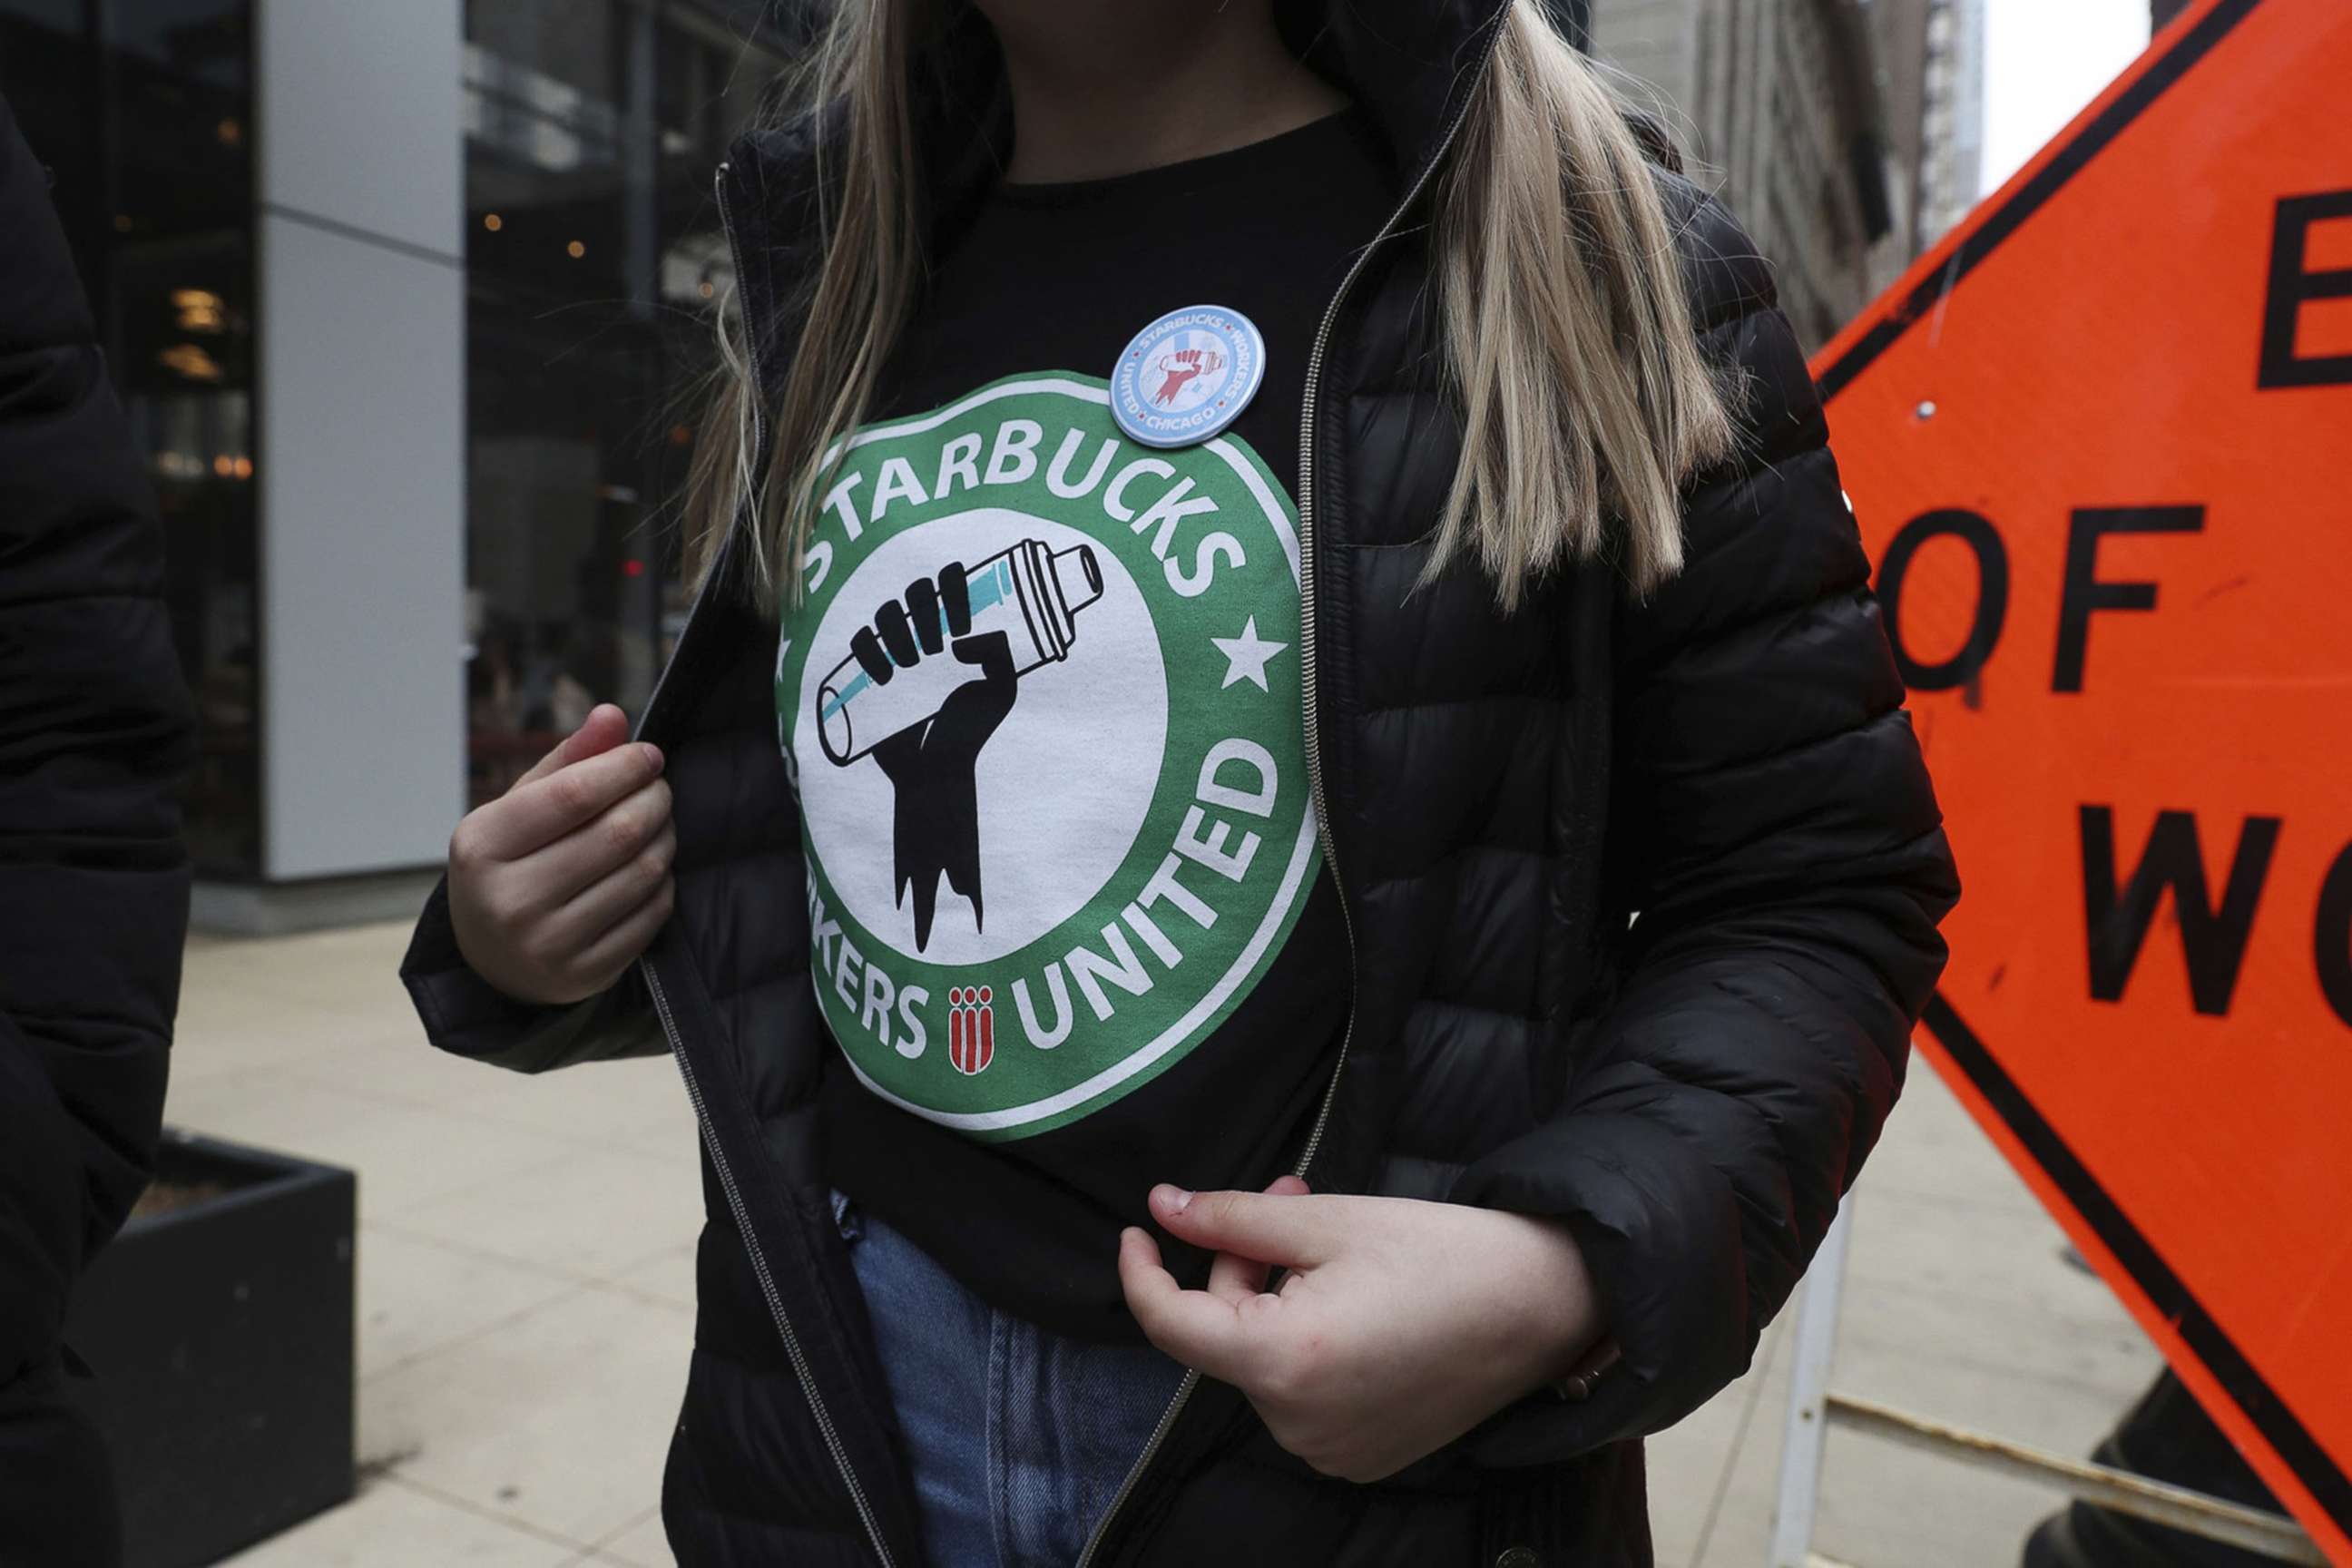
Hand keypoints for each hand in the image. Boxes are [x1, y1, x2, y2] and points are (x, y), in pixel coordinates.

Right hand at [447, 704, 674, 1004]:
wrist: (490, 960)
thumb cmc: (509, 865)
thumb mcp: (518, 809)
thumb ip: (567, 761)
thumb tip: (613, 715)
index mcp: (482, 846)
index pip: (574, 794)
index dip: (624, 767)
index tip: (649, 755)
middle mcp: (509, 900)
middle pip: (618, 832)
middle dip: (654, 799)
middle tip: (659, 788)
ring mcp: (548, 945)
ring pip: (643, 872)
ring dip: (666, 837)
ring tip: (659, 822)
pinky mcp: (585, 976)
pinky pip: (652, 914)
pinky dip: (663, 882)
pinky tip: (651, 867)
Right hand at [857, 566, 1018, 951]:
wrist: (938, 771)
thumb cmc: (971, 729)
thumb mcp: (1001, 693)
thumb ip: (1001, 659)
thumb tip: (960, 642)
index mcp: (954, 634)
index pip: (950, 591)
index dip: (953, 584)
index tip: (961, 602)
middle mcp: (923, 636)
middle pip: (915, 596)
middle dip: (924, 606)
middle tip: (939, 639)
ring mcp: (894, 654)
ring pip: (886, 616)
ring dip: (898, 628)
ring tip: (913, 662)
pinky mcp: (868, 675)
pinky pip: (860, 646)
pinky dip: (868, 650)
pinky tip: (886, 673)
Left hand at [1117, 1184, 1602, 1482]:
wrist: (1544, 1304)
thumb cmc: (1441, 1253)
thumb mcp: (1328, 1220)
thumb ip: (1235, 1217)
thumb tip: (1163, 1207)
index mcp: (1283, 1361)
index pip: (1171, 1324)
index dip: (1143, 1273)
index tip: (1138, 1228)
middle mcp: (1297, 1423)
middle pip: (1226, 1332)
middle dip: (1243, 1259)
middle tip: (1293, 1190)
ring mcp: (1329, 1450)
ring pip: (1264, 1360)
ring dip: (1276, 1297)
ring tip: (1335, 1246)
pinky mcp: (1359, 1456)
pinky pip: (1301, 1395)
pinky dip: (1306, 1343)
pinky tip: (1355, 1300)